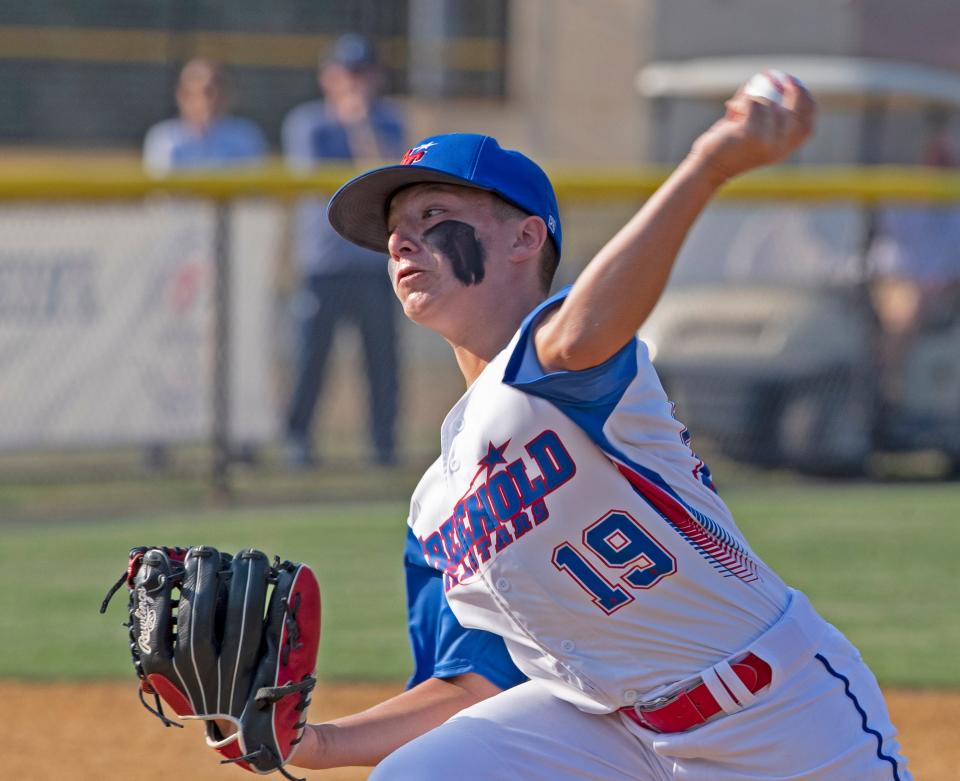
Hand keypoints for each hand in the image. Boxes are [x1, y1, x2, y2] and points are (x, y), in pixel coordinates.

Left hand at [687, 74, 815, 184]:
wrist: (707, 166)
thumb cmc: (728, 145)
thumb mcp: (753, 131)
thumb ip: (767, 112)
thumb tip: (774, 79)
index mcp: (783, 151)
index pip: (806, 127)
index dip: (807, 105)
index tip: (800, 87)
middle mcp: (779, 148)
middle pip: (796, 113)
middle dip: (795, 91)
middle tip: (784, 77)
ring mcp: (766, 141)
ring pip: (770, 104)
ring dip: (754, 97)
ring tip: (738, 106)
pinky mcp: (751, 133)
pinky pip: (754, 103)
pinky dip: (742, 100)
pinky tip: (731, 109)